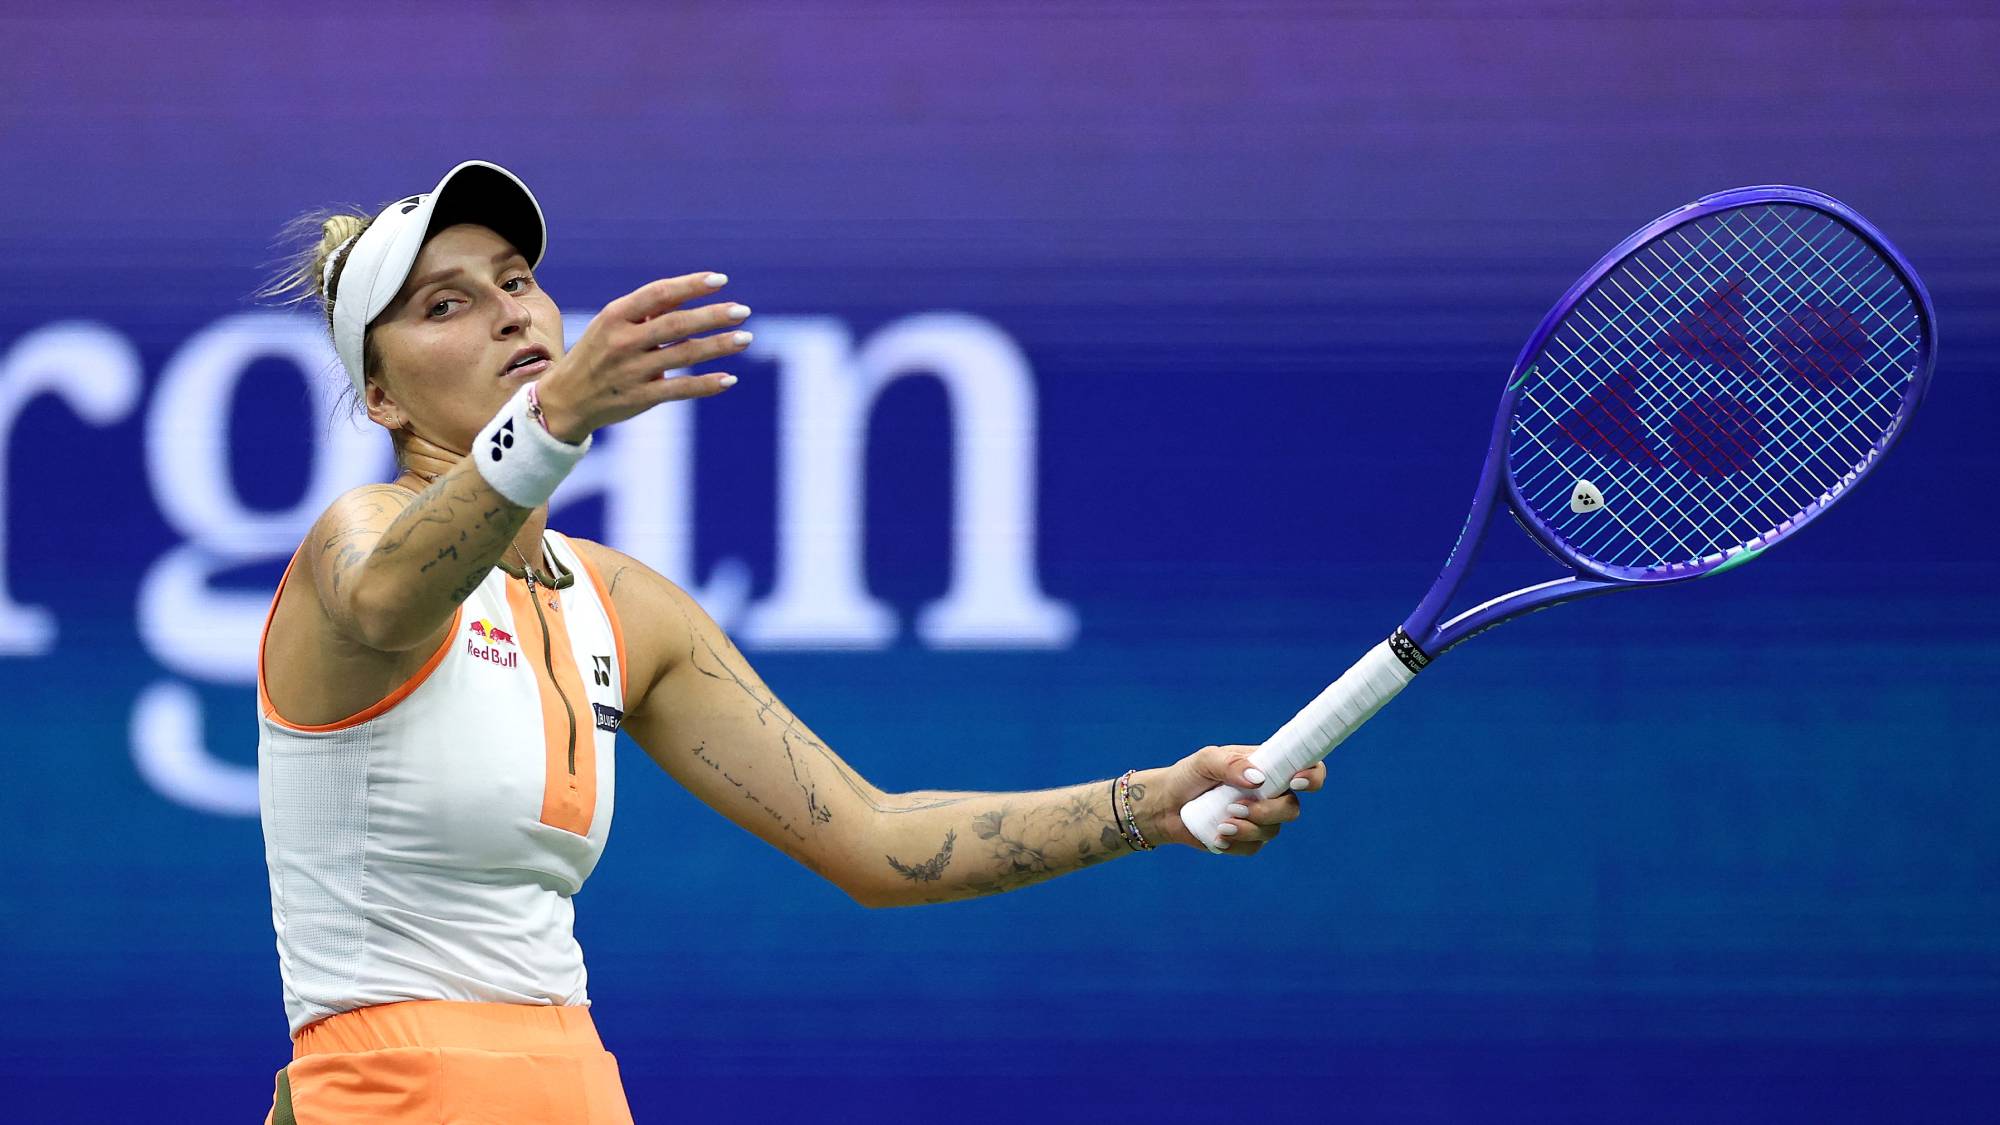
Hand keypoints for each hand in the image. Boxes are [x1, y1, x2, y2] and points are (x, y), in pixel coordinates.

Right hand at [533, 272, 751, 440]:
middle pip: (676, 324)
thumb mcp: (612, 325)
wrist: (566, 399)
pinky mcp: (640, 397)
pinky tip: (730, 378)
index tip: (721, 280)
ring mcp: (632, 371)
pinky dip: (706, 384)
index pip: (658, 294)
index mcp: (615, 316)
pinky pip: (680, 389)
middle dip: (712, 316)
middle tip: (743, 310)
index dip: (691, 285)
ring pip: (684, 355)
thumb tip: (690, 291)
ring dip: (718, 346)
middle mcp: (623, 341)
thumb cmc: (598, 353)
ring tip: (745, 338)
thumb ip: (648, 311)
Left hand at [1132, 745, 1324, 853]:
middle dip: (1269, 811)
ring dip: (1247, 829)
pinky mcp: (1247, 840)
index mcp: (1268, 767)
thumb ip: (1230, 764)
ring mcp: (1260, 818)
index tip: (1295, 781)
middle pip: (1292, 808)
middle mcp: (1270, 793)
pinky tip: (1216, 836)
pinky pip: (1254, 847)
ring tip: (1221, 823)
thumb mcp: (1206, 761)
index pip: (1307, 768)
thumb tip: (1258, 778)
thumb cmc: (1188, 776)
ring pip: (1273, 830)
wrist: (1166, 805)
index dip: (1312, 776)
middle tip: (1237, 807)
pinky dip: (1235, 843)